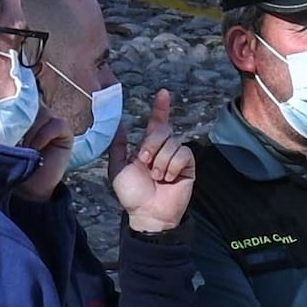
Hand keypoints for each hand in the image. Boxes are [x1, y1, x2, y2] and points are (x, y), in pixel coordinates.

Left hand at [111, 92, 193, 235]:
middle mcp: (164, 149)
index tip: (163, 93)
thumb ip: (118, 146)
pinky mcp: (188, 166)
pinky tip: (168, 179)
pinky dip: (172, 166)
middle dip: (151, 145)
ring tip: (157, 177)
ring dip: (160, 161)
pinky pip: (183, 154)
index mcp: (148, 147)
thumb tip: (119, 124)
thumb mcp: (118, 167)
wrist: (147, 212)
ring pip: (172, 142)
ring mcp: (177, 157)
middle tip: (144, 162)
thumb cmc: (132, 194)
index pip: (156, 122)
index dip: (161, 108)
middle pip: (162, 130)